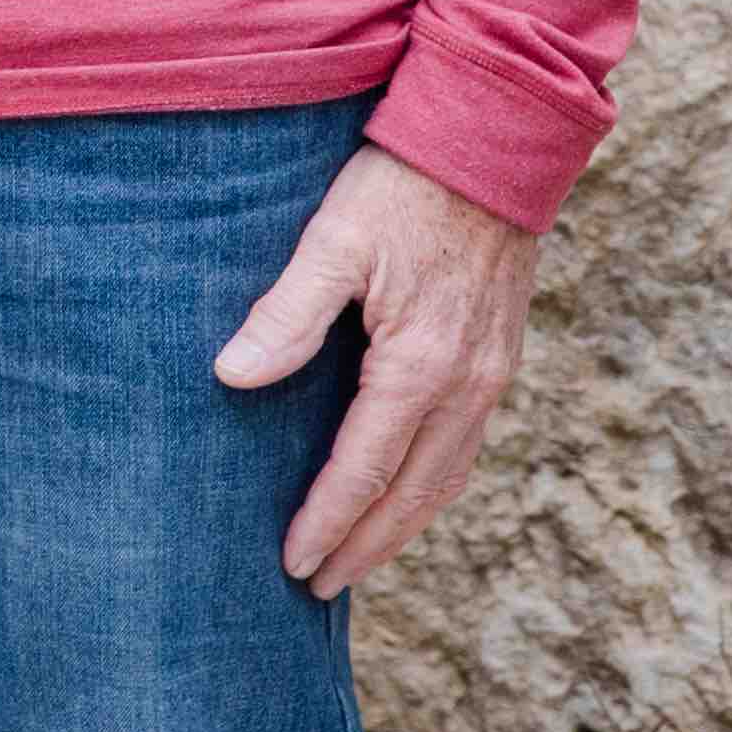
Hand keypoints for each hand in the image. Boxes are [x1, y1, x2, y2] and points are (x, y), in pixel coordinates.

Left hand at [217, 144, 543, 597]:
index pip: (363, 469)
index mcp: (419, 366)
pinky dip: (432, 487)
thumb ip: (286, 313)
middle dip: (363, 545)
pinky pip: (465, 447)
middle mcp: (465, 386)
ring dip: (400, 526)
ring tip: (356, 560)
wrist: (492, 143)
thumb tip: (232, 378)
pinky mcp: (499, 360)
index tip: (291, 565)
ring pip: (446, 477)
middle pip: (412, 494)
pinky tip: (406, 495)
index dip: (326, 521)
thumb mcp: (332, 240)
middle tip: (316, 588)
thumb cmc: (401, 186)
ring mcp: (490, 377)